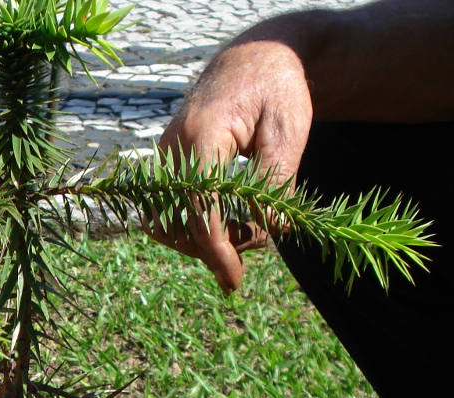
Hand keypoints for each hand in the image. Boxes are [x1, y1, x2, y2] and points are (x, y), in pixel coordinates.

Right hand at [152, 38, 313, 292]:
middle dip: (219, 245)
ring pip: (171, 223)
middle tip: (263, 235)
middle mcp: (173, 149)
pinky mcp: (168, 166)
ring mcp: (165, 159)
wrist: (255, 59)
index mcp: (202, 136)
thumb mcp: (288, 135)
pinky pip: (172, 210)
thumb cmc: (277, 90)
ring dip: (208, 239)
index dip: (216, 251)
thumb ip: (275, 187)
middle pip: (181, 224)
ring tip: (250, 226)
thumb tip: (266, 234)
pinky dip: (198, 225)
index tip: (234, 282)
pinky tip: (231, 220)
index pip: (199, 209)